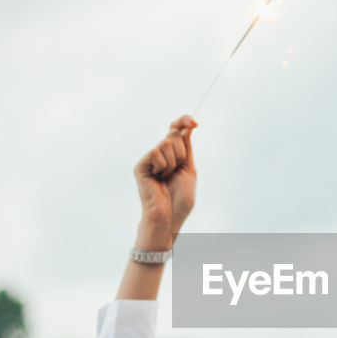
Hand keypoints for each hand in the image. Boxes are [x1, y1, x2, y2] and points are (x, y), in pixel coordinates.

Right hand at [133, 114, 196, 249]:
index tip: (195, 122)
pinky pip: (156, 152)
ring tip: (167, 178)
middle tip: (177, 171)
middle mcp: (160, 154)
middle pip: (174, 135)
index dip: (184, 121)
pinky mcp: (141, 165)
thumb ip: (187, 147)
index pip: (176, 129)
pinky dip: (163, 166)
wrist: (169, 216)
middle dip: (182, 153)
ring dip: (173, 162)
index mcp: (173, 154)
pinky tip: (158, 178)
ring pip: (166, 143)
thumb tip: (187, 126)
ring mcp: (150, 159)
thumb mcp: (189, 168)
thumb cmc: (180, 198)